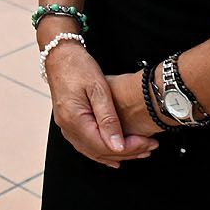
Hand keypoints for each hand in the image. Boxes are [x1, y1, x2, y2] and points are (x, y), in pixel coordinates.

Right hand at [44, 43, 158, 167]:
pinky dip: (102, 152)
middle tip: (149, 146)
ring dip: (117, 154)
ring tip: (139, 150)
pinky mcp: (68, 123)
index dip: (129, 149)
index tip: (147, 143)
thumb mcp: (98, 89)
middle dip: (127, 153)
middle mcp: (67, 127)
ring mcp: (66, 126)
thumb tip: (117, 146)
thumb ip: (108, 119)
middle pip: (100, 152)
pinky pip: (86, 145)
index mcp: (74, 119)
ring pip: (93, 152)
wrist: (60, 54)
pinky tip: (114, 155)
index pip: (105, 146)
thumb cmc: (77, 66)